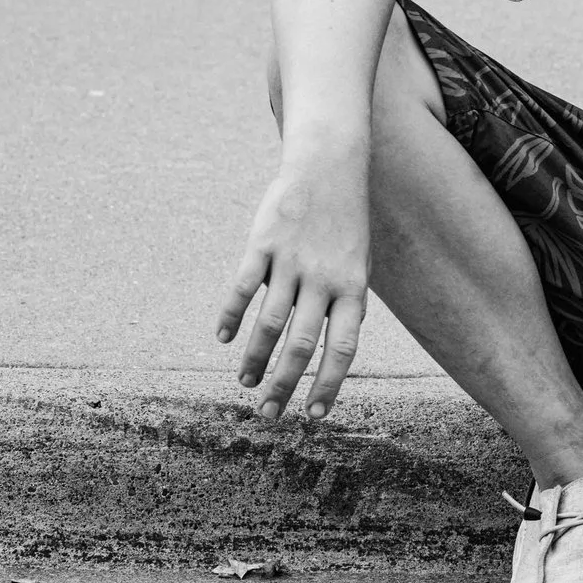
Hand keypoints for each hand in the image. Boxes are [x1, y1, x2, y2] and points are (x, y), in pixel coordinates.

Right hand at [215, 160, 371, 421]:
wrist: (329, 168)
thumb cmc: (345, 224)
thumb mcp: (358, 264)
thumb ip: (347, 304)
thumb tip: (338, 346)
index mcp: (353, 288)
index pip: (343, 347)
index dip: (328, 384)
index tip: (314, 414)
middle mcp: (323, 278)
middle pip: (302, 343)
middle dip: (285, 383)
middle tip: (270, 412)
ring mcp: (292, 261)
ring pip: (270, 322)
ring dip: (256, 357)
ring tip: (246, 383)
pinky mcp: (263, 244)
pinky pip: (243, 287)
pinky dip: (232, 316)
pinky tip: (224, 339)